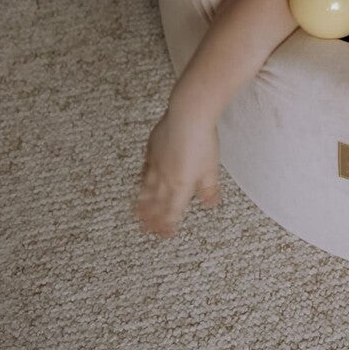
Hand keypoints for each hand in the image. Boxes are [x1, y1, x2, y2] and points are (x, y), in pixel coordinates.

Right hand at [135, 109, 220, 236]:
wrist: (188, 116)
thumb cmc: (202, 140)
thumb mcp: (211, 168)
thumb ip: (209, 188)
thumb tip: (210, 203)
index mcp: (180, 185)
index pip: (171, 211)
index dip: (168, 225)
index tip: (166, 233)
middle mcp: (164, 178)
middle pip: (155, 203)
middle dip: (150, 218)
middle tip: (145, 228)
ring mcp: (156, 163)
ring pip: (146, 188)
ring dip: (142, 203)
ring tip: (137, 212)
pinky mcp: (152, 148)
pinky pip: (145, 169)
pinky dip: (143, 179)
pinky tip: (143, 179)